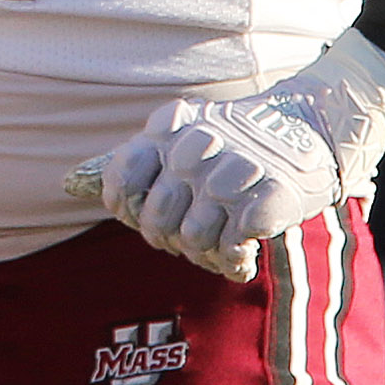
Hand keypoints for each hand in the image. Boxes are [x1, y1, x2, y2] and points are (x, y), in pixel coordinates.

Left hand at [66, 29, 384, 280]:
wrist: (313, 126)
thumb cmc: (239, 141)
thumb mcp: (183, 133)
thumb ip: (140, 158)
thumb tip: (71, 182)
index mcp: (168, 129)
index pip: (122, 183)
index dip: (130, 212)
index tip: (146, 219)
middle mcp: (195, 148)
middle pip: (157, 223)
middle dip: (169, 240)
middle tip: (191, 239)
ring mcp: (232, 173)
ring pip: (192, 241)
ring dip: (205, 253)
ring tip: (220, 244)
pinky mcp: (268, 199)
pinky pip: (232, 248)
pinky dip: (234, 259)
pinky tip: (243, 251)